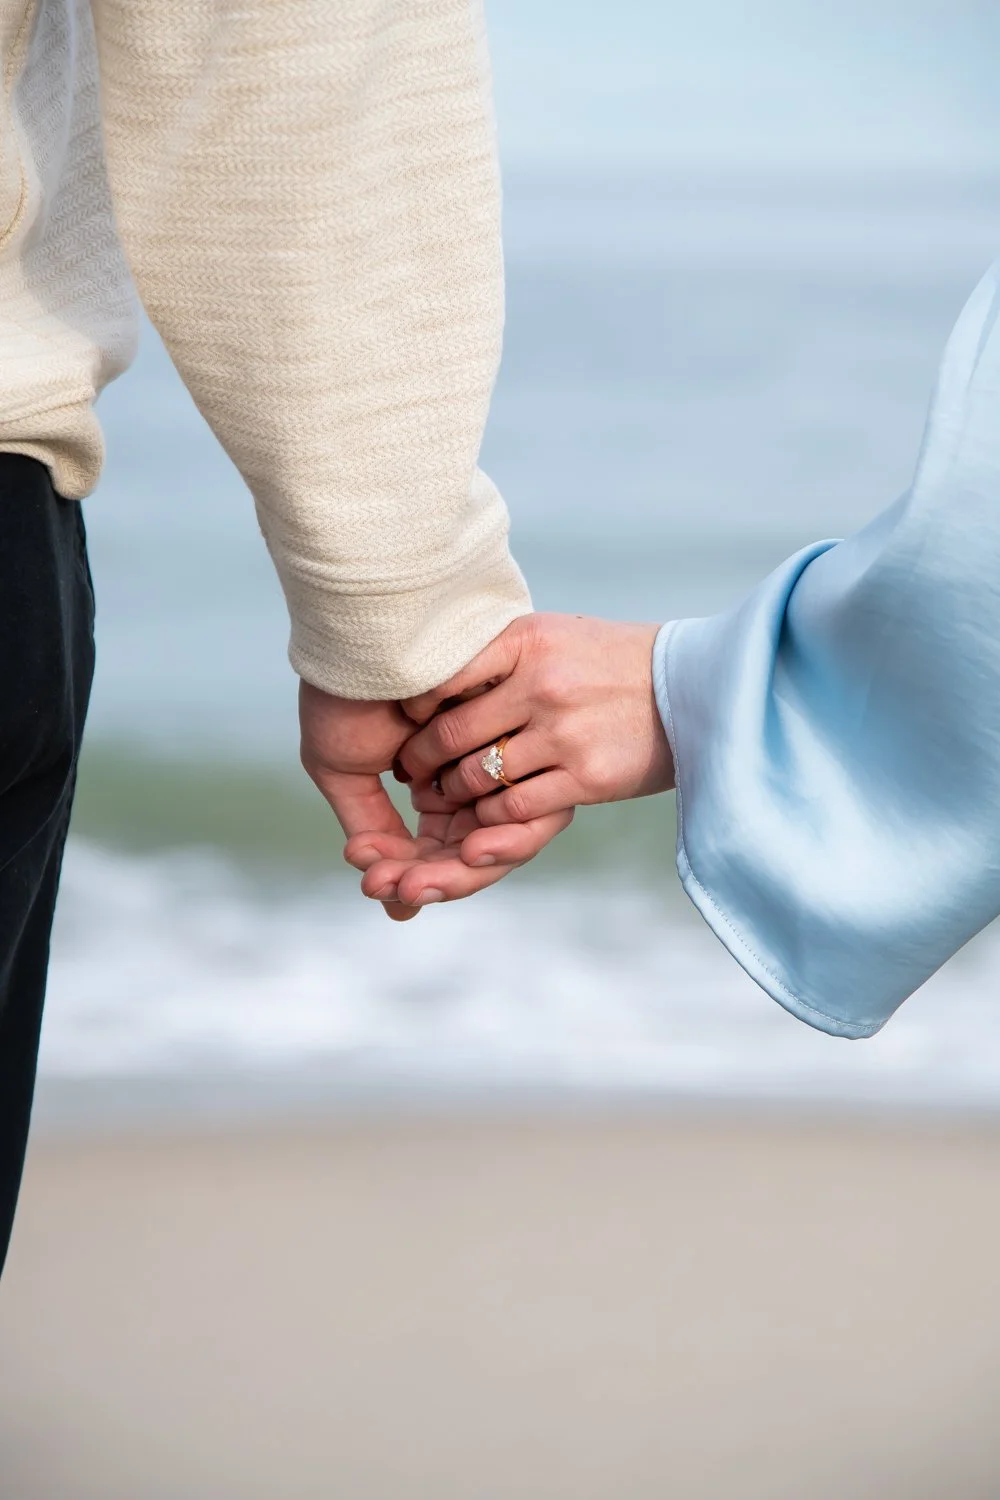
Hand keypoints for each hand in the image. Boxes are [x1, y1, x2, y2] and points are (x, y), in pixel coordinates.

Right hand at [300, 680, 574, 917]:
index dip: (415, 879)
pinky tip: (464, 844)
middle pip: (475, 857)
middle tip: (402, 890)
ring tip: (417, 879)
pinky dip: (497, 832)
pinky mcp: (524, 740)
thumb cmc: (345, 698)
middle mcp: (481, 783)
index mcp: (442, 796)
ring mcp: (504, 763)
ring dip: (459, 867)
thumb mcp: (347, 773)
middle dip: (435, 879)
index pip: (442, 858)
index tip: (382, 887)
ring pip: (500, 840)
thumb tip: (398, 905)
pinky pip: (527, 805)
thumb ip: (373, 834)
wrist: (361, 638)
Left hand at [356, 613, 673, 907]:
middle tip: (412, 771)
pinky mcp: (588, 777)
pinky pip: (515, 807)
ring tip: (446, 794)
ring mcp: (565, 733)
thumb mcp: (552, 635)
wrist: (693, 685)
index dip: (414, 709)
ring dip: (454, 794)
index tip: (408, 723)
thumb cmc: (610, 661)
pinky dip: (491, 817)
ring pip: (478, 777)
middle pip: (451, 735)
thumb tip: (427, 681)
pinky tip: (486, 814)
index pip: (441, 677)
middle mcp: (543, 684)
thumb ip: (496, 654)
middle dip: (421, 761)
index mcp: (526, 641)